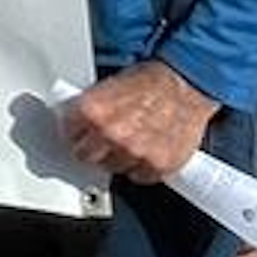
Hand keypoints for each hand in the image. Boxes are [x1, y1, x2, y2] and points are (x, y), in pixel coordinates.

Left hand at [62, 60, 221, 182]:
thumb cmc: (152, 79)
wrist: (187, 83)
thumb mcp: (110, 84)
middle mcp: (112, 134)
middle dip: (93, 148)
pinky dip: (143, 166)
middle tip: (106, 138)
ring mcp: (135, 152)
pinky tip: (149, 148)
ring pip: (113, 168)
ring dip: (119, 158)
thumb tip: (75, 122)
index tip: (82, 133)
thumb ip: (90, 108)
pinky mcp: (158, 165)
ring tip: (133, 139)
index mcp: (93, 111)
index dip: (77, 132)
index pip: (68, 134)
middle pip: (86, 156)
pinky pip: (140, 176)